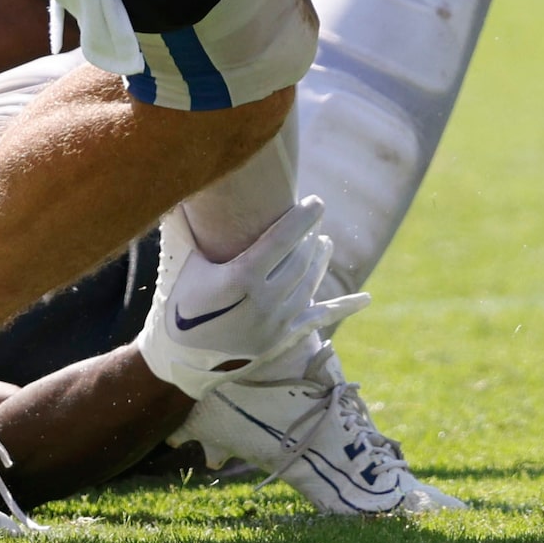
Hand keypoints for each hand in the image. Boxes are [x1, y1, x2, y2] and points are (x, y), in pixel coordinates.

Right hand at [137, 197, 370, 398]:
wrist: (179, 360)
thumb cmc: (177, 303)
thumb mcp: (181, 263)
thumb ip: (183, 225)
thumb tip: (177, 182)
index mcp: (240, 279)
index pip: (282, 240)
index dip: (303, 218)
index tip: (316, 201)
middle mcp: (263, 302)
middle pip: (300, 260)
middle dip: (311, 236)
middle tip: (316, 217)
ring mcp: (275, 323)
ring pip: (310, 284)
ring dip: (320, 259)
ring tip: (324, 241)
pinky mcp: (281, 339)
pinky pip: (318, 319)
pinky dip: (344, 307)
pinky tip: (367, 299)